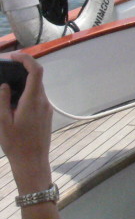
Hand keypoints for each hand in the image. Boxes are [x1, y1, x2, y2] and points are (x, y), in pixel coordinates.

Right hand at [0, 54, 53, 192]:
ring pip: (36, 88)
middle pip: (36, 79)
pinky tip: (14, 104)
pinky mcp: (46, 114)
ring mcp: (46, 107)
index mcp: (32, 101)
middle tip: (7, 70)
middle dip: (22, 71)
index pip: (36, 72)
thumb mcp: (3, 122)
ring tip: (7, 89)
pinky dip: (27, 94)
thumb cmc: (16, 144)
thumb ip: (3, 101)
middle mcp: (43, 101)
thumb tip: (5, 85)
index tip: (14, 56)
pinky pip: (37, 98)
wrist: (32, 161)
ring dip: (24, 84)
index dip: (27, 59)